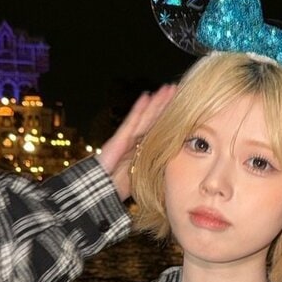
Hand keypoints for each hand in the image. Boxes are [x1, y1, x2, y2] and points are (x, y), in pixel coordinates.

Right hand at [98, 84, 175, 200]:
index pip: (159, 131)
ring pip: (144, 117)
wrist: (96, 194)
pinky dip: (138, 109)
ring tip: (167, 88)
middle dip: (164, 104)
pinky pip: (130, 122)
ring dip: (156, 102)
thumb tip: (178, 177)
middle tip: (177, 89)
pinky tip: (146, 96)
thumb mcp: (142, 181)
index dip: (170, 118)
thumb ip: (155, 174)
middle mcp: (134, 142)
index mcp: (142, 151)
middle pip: (153, 120)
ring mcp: (125, 139)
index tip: (184, 107)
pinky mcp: (117, 139)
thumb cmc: (116, 190)